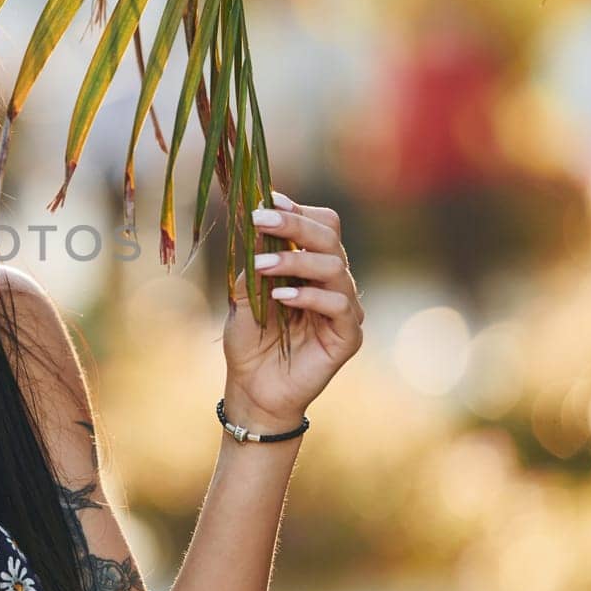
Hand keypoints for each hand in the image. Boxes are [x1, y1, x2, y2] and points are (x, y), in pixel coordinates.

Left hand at [222, 191, 363, 429]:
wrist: (253, 389)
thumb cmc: (250, 341)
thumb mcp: (243, 295)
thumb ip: (254, 263)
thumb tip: (255, 226)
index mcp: (312, 267)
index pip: (319, 225)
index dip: (295, 211)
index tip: (264, 201)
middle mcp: (333, 282)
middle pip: (329, 237)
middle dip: (293, 225)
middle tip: (259, 219)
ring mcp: (344, 309)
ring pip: (333, 267)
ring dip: (294, 261)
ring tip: (261, 267)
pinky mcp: (348, 336)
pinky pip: (338, 306)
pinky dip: (309, 296)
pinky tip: (280, 297)